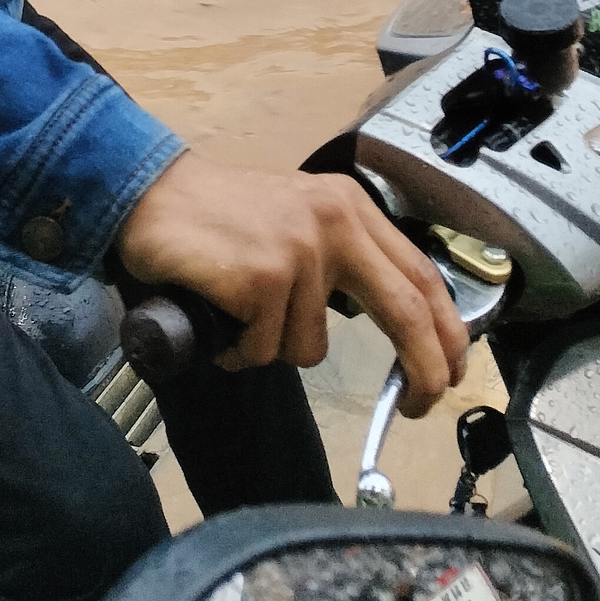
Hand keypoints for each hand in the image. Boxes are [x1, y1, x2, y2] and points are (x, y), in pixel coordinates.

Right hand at [117, 151, 467, 415]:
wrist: (149, 193)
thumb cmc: (220, 218)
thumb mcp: (300, 221)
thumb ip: (344, 261)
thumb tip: (396, 326)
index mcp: (351, 207)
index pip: (421, 274)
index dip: (446, 331)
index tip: (451, 372)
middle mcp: (335, 221)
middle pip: (405, 311)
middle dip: (422, 370)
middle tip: (417, 406)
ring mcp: (299, 250)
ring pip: (310, 347)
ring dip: (272, 347)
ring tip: (240, 312)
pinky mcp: (262, 278)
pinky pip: (262, 350)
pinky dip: (237, 350)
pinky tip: (218, 315)